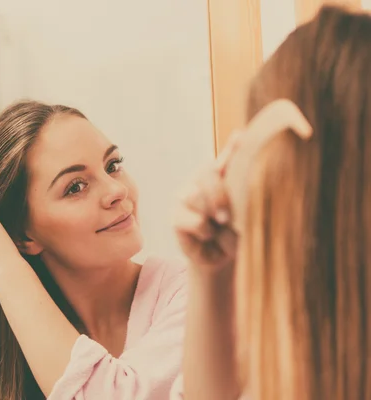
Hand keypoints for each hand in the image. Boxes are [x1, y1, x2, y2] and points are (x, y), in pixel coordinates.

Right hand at [173, 133, 240, 273]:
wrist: (219, 259)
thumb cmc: (234, 232)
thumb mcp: (244, 213)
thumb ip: (243, 193)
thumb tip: (250, 164)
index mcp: (218, 178)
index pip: (223, 159)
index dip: (231, 148)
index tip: (241, 136)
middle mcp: (199, 182)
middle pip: (206, 174)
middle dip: (218, 194)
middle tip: (226, 216)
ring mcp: (184, 197)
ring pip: (195, 194)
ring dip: (211, 212)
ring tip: (219, 225)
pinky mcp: (175, 217)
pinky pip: (193, 219)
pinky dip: (204, 230)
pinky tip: (207, 236)